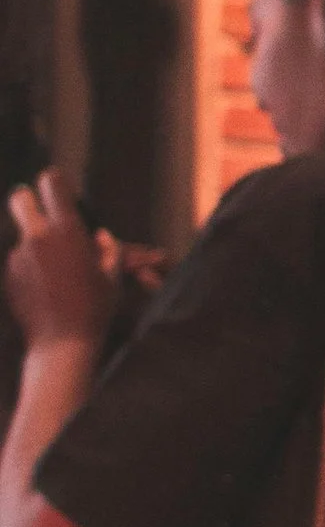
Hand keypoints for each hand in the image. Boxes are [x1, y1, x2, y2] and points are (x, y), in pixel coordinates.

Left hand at [5, 174, 116, 349]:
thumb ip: (108, 249)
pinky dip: (30, 267)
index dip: (55, 182)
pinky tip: (45, 289)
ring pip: (21, 234)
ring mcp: (19, 256)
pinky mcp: (9, 274)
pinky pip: (19, 260)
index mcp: (67, 230)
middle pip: (20, 197)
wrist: (62, 344)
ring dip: (34, 242)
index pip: (51, 183)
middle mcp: (38, 237)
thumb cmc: (94, 308)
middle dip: (29, 200)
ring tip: (54, 271)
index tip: (60, 190)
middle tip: (43, 215)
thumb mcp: (113, 276)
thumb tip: (100, 237)